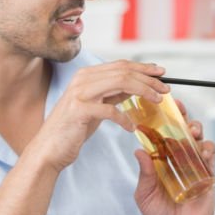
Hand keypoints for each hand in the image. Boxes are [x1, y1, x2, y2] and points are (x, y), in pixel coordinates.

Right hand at [28, 61, 169, 172]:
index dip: (144, 68)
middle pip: (124, 71)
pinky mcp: (79, 110)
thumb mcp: (96, 107)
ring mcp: (79, 93)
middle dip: (149, 79)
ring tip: (157, 102)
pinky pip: (110, 110)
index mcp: (87, 75)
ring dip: (143, 91)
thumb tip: (134, 86)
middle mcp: (82, 79)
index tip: (162, 74)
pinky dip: (124, 119)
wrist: (48, 149)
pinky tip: (131, 128)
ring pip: (121, 83)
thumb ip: (112, 94)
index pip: (121, 65)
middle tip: (165, 89)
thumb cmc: (73, 128)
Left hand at [134, 98, 214, 214]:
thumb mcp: (145, 195)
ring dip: (196, 130)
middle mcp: (178, 161)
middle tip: (178, 109)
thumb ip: (145, 173)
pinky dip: (207, 148)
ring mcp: (194, 167)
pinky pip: (210, 156)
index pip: (163, 136)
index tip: (159, 106)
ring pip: (198, 140)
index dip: (162, 121)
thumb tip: (138, 150)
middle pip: (182, 132)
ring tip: (190, 130)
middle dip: (182, 118)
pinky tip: (201, 149)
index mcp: (162, 162)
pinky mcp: (208, 175)